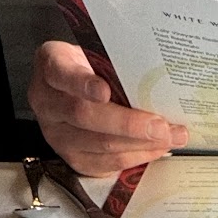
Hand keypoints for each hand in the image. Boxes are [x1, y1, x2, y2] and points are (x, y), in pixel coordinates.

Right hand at [28, 40, 185, 174]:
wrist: (75, 91)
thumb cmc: (93, 68)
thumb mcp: (98, 54)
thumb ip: (115, 64)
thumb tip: (157, 82)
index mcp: (52, 65)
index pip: (62, 73)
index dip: (83, 84)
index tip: (104, 91)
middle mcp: (47, 102)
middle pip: (84, 116)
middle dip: (128, 124)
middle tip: (161, 126)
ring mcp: (56, 134)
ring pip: (99, 144)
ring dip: (140, 143)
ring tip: (170, 136)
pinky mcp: (72, 158)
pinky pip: (105, 163)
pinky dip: (136, 156)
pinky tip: (156, 148)